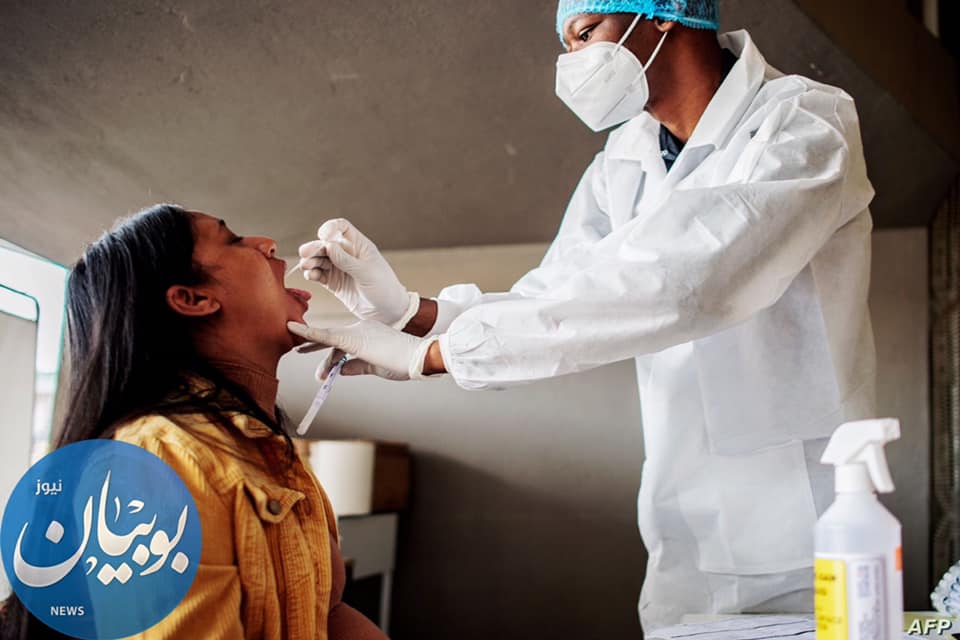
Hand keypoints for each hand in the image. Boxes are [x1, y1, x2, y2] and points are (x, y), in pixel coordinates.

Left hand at [288, 320, 439, 380]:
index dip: (330, 353)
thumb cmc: (405, 362)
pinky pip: (327, 336)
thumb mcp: (376, 367)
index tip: (318, 356)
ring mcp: (359, 331)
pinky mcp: (355, 338)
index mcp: (369, 333)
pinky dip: (310, 333)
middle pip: (333, 339)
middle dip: (315, 345)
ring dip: (312, 347)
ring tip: (297, 350)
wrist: (420, 356)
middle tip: (298, 349)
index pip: (344, 343)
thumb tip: (340, 370)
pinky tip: (296, 329)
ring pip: (328, 338)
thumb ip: (357, 367)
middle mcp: (362, 328)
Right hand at [297, 219, 417, 326]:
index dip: (330, 228)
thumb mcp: (367, 273)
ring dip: (311, 261)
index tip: (323, 235)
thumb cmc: (384, 288)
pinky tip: (310, 275)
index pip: (341, 227)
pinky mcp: (334, 283)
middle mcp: (347, 254)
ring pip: (319, 259)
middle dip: (315, 248)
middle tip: (305, 254)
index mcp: (359, 246)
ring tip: (306, 266)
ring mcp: (339, 268)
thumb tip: (328, 245)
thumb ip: (347, 260)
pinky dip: (312, 274)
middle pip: (326, 244)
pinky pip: (319, 275)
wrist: (388, 312)